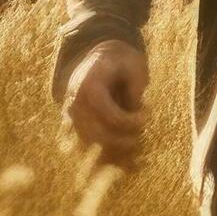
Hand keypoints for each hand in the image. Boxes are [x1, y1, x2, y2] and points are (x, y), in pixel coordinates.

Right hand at [63, 39, 148, 168]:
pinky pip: (81, 151)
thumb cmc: (120, 62)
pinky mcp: (70, 128)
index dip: (132, 122)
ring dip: (113, 152)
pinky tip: (120, 155)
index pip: (111, 116)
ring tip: (132, 144)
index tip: (147, 114)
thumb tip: (134, 111)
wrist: (98, 58)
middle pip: (98, 136)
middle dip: (124, 140)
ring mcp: (69, 118)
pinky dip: (100, 157)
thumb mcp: (134, 65)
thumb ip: (136, 87)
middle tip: (140, 133)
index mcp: (89, 87)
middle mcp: (74, 105)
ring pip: (88, 149)